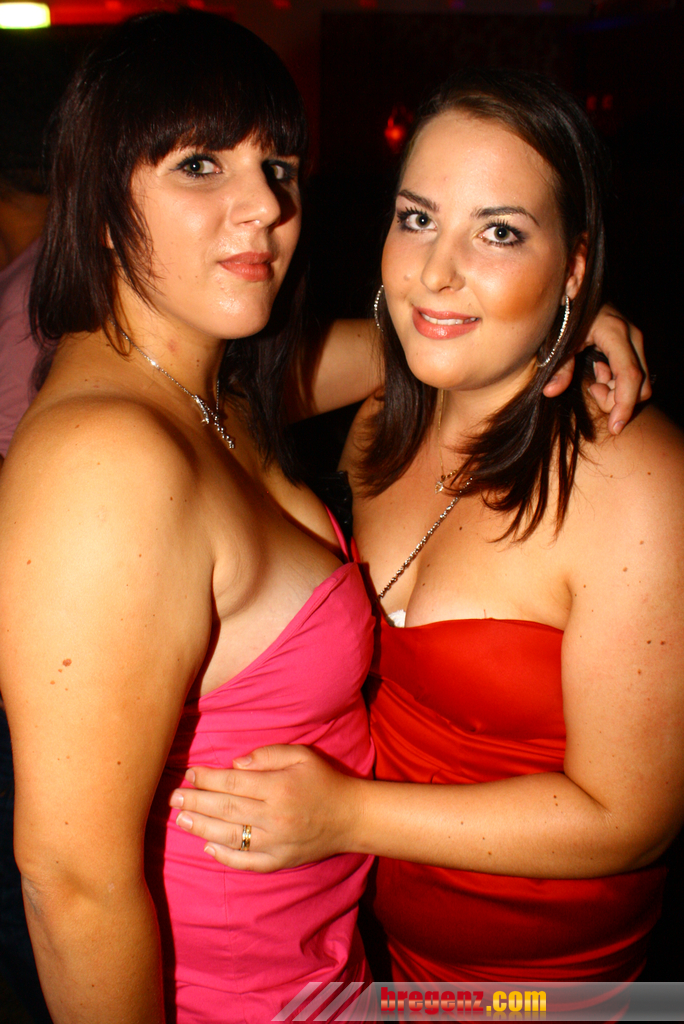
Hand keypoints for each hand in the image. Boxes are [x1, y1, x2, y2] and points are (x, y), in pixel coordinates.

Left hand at [169, 745, 358, 871]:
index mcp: (279, 787)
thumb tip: (235, 765)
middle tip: (174, 797)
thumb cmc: (324, 780)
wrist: (351, 816)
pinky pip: (246, 862)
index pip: (233, 783)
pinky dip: (225, 857)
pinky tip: (207, 848)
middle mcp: (274, 817)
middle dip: (196, 801)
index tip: (190, 773)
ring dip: (202, 827)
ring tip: (181, 818)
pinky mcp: (280, 861)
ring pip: (230, 836)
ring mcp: (276, 842)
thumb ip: (268, 755)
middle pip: (226, 808)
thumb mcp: (302, 755)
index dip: (207, 778)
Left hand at [543, 304, 649, 434]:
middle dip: (619, 401)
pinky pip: (636, 375)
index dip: (624, 405)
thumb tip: (551, 392)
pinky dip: (618, 383)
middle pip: (641, 385)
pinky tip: (599, 372)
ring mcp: (636, 340)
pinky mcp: (634, 345)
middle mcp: (632, 335)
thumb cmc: (563, 316)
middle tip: (593, 390)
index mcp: (614, 331)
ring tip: (594, 381)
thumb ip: (558, 366)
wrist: (572, 293)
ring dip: (617, 392)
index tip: (615, 427)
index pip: (629, 375)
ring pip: (641, 383)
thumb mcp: (557, 340)